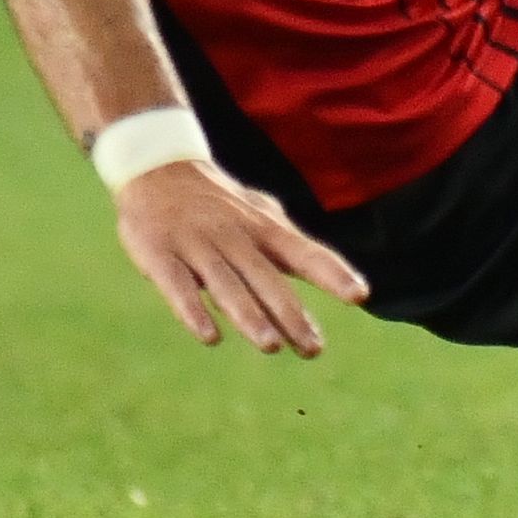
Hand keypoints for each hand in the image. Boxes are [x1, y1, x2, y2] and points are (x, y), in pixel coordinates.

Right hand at [113, 159, 368, 356]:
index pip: (306, 253)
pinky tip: (210, 337)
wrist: (157, 168)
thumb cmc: (220, 200)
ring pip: (228, 286)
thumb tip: (334, 275)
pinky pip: (178, 287)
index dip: (333, 274)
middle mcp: (236, 238)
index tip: (360, 295)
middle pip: (268, 281)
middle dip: (292, 316)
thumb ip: (291, 245)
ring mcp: (197, 246)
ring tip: (271, 345)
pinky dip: (194, 312)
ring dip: (250, 317)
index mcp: (265, 228)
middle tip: (313, 349)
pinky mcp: (160, 256)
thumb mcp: (260, 214)